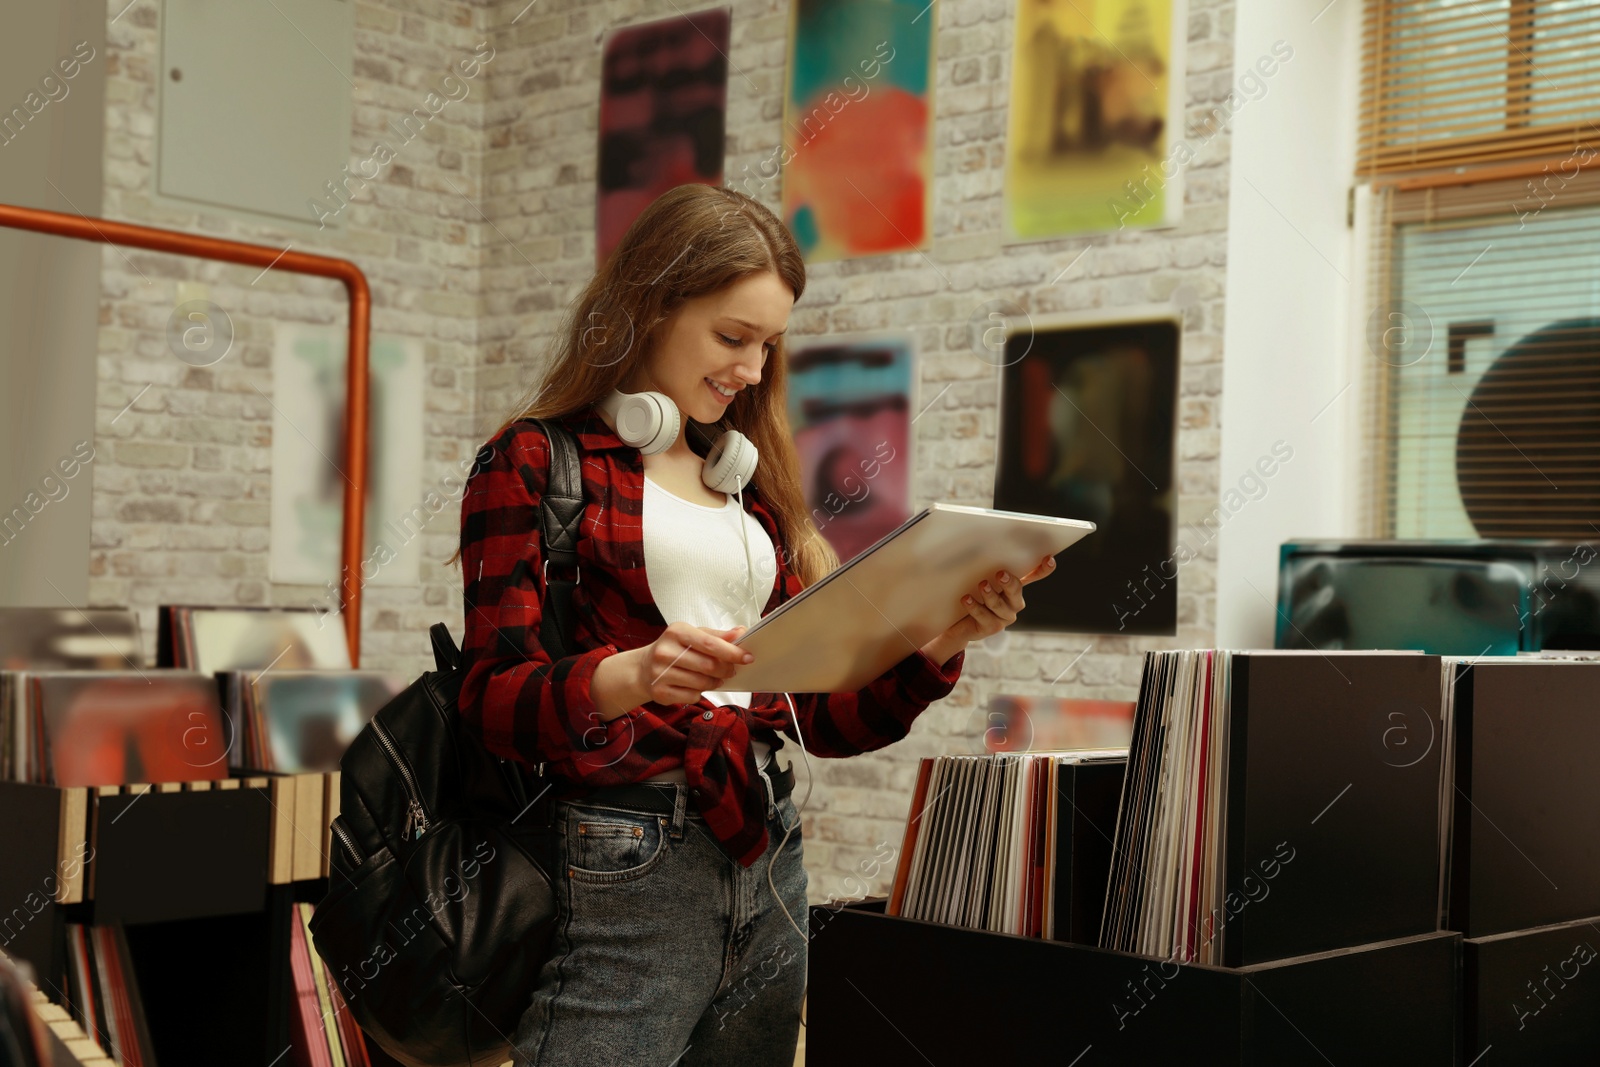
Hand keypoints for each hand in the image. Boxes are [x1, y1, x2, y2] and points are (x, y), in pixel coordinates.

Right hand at [592, 621, 754, 719]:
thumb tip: (740, 632)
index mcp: (677, 631)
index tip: (747, 657)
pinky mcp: (660, 692)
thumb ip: (717, 635)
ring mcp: (660, 673)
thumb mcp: (693, 635)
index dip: (732, 652)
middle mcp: (665, 651)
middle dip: (725, 670)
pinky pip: (692, 696)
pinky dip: (699, 693)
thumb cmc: (674, 649)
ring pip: (702, 683)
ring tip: (713, 678)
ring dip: (715, 682)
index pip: (710, 644)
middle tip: (730, 670)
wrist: (643, 668)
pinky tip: (694, 685)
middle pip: (708, 666)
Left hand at [921, 553, 1057, 664]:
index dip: (1043, 569)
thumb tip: (980, 545)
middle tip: (1000, 574)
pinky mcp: (992, 628)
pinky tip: (967, 599)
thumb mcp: (978, 578)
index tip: (1049, 559)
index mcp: (1014, 587)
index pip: (1033, 577)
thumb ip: (984, 567)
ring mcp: (1004, 617)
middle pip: (1016, 591)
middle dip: (1010, 583)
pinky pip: (984, 616)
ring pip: (999, 605)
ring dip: (990, 595)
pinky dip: (974, 607)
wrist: (956, 623)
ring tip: (982, 585)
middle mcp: (1013, 602)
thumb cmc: (971, 595)